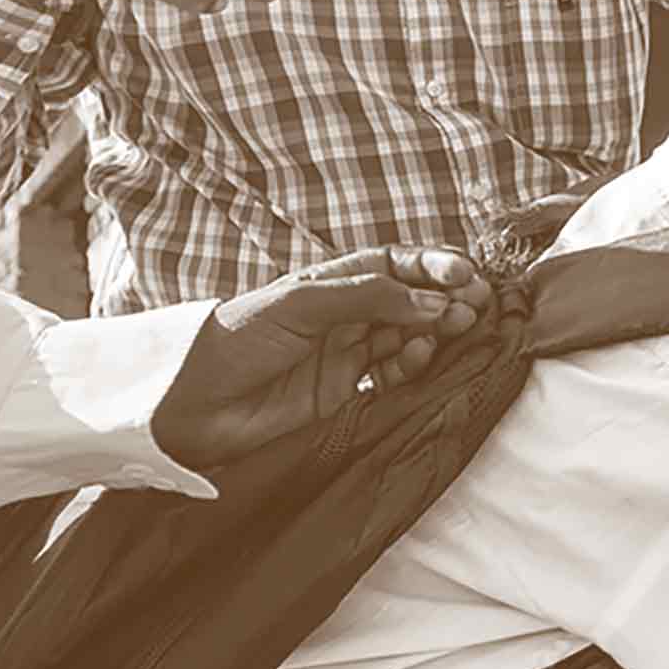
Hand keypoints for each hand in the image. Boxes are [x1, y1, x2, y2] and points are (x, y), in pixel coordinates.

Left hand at [152, 246, 494, 467]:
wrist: (193, 403)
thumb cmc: (237, 340)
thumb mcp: (302, 304)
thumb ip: (368, 299)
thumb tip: (434, 303)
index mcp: (331, 282)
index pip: (394, 265)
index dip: (431, 266)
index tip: (464, 273)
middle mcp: (342, 315)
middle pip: (410, 300)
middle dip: (445, 299)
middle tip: (475, 304)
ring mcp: (345, 353)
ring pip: (408, 336)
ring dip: (435, 331)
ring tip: (457, 328)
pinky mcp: (344, 392)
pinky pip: (392, 374)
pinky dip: (412, 366)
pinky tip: (419, 358)